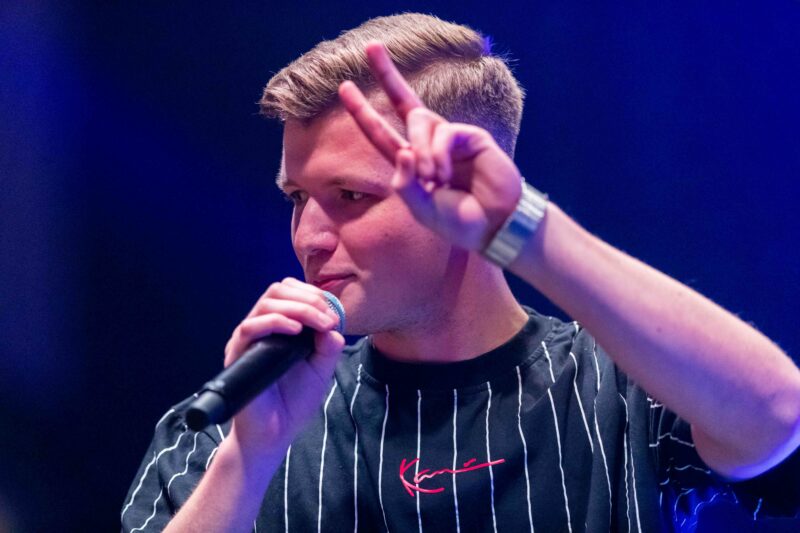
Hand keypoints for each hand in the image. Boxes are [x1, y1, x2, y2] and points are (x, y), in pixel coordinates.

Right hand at [222, 277, 344, 455]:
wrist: (274, 434)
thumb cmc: (293, 401)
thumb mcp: (320, 370)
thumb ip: (329, 347)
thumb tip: (334, 326)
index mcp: (278, 327)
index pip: (289, 292)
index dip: (313, 295)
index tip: (334, 314)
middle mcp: (260, 328)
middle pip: (277, 290)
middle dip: (309, 298)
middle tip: (328, 318)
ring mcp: (247, 340)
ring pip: (266, 303)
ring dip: (298, 308)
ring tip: (319, 323)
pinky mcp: (238, 355)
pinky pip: (250, 327)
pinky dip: (276, 322)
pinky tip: (296, 332)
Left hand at [337, 41, 522, 250]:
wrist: (494, 226)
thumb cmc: (459, 220)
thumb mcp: (421, 209)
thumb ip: (404, 185)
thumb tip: (402, 151)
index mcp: (412, 162)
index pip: (382, 132)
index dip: (363, 111)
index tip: (345, 87)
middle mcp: (429, 145)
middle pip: (405, 102)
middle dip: (386, 74)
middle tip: (370, 46)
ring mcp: (451, 138)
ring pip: (418, 122)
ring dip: (419, 152)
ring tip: (433, 181)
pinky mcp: (471, 136)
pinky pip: (443, 134)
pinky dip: (437, 155)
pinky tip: (444, 176)